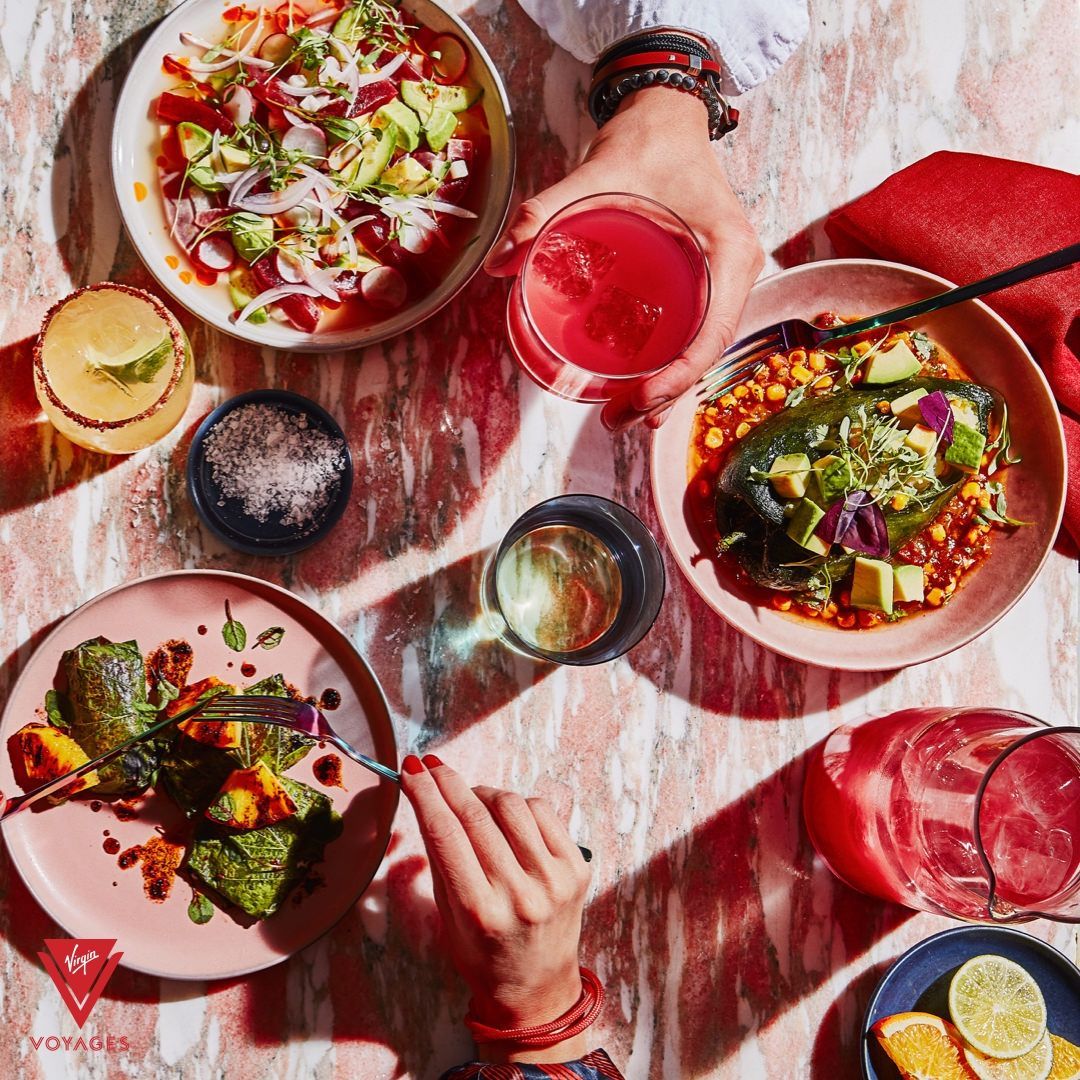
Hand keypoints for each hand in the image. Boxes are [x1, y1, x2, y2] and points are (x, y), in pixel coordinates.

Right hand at [401, 754, 591, 1062]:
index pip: (445, 834)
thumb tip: (429, 800)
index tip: (411, 770)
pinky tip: (505, 818)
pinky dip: (518, 806)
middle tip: (430, 765)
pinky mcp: (576, 868)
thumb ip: (441, 860)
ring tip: (472, 802)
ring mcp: (553, 880)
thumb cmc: (483, 955)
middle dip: (447, 783)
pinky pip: (542, 812)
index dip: (425, 795)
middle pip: (476, 816)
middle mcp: (520, 895)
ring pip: (511, 805)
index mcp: (480, 912)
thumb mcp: (448, 917)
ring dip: (484, 794)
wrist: (537, 987)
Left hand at [485, 84, 763, 429]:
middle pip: (707, 351)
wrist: (665, 115)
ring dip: (668, 389)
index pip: (713, 332)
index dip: (679, 376)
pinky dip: (669, 364)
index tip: (640, 398)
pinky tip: (638, 388)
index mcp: (729, 251)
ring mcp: (722, 279)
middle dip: (666, 395)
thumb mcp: (595, 173)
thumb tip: (499, 261)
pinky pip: (693, 332)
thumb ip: (544, 212)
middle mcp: (734, 271)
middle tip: (618, 421)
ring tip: (624, 417)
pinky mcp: (704, 281)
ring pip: (701, 349)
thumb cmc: (644, 142)